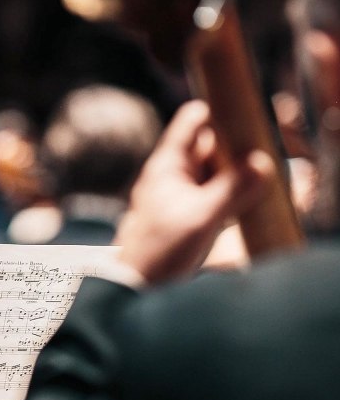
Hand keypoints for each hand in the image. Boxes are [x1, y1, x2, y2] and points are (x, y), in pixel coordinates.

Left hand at [114, 100, 273, 283]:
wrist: (138, 285)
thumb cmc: (159, 250)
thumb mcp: (200, 218)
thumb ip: (232, 189)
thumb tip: (262, 163)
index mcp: (168, 165)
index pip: (193, 122)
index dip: (219, 114)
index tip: (247, 120)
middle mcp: (174, 174)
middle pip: (210, 146)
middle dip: (234, 149)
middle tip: (258, 160)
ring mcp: (181, 194)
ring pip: (214, 172)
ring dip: (234, 175)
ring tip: (253, 185)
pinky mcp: (189, 213)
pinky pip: (214, 194)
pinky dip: (229, 194)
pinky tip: (243, 204)